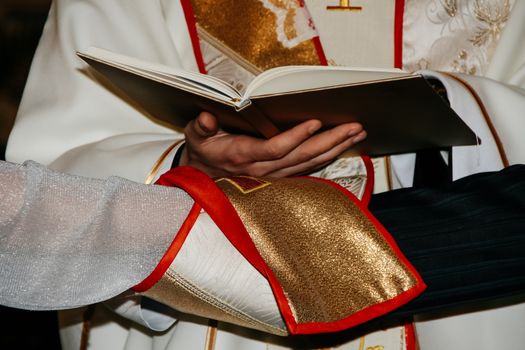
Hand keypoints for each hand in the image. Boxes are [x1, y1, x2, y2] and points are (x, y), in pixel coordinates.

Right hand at [179, 112, 365, 177]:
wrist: (203, 177)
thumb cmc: (203, 150)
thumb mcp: (195, 136)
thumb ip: (201, 127)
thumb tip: (206, 117)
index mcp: (242, 155)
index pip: (275, 148)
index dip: (296, 137)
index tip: (316, 121)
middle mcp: (262, 168)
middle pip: (302, 157)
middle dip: (330, 141)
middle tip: (355, 127)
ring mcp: (273, 174)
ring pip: (309, 163)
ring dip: (334, 148)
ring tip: (357, 134)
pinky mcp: (280, 176)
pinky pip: (307, 168)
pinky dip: (326, 157)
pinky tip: (343, 147)